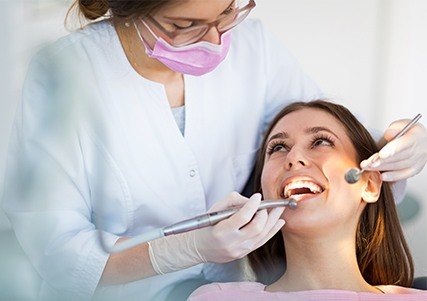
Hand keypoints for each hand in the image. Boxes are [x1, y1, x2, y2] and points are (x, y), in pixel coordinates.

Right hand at [147, 192, 284, 273]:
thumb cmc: (207, 226)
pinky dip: (273, 230)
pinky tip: (279, 222)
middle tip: (266, 205)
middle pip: (256, 227)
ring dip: (273, 220)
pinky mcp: (245, 253)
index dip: (252, 205)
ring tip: (279, 209)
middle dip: (265, 213)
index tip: (257, 196)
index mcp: (222, 231)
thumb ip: (233, 201)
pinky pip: (263, 241)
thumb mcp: (215, 209)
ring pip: (263, 234)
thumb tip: (251, 201)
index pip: (243, 217)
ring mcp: (240, 250)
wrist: (200, 247)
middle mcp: (232, 242)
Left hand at [361, 119, 426, 180]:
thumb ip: (395, 128)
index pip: (403, 145)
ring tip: (368, 167)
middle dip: (381, 161)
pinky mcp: (415, 169)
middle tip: (367, 163)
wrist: (423, 141)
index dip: (391, 150)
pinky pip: (404, 175)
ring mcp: (417, 161)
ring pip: (398, 166)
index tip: (380, 155)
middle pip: (398, 157)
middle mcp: (418, 151)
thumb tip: (389, 134)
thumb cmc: (410, 132)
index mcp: (415, 138)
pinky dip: (392, 176)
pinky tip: (382, 176)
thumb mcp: (403, 124)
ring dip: (382, 168)